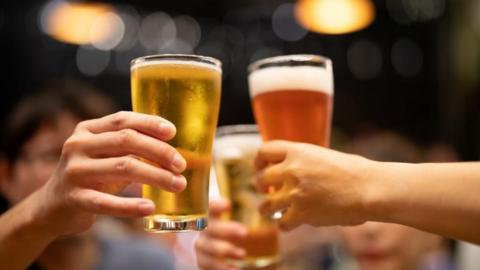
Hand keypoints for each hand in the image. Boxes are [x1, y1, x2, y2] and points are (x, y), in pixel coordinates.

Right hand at [31, 111, 186, 236]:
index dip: (150, 123)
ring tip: (178, 185)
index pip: (123, 120)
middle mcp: (78, 145)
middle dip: (160, 151)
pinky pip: (107, 203)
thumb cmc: (92, 178)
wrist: (52, 207)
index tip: (173, 132)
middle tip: (182, 165)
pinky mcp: (74, 198)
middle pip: (127, 140)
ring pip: (123, 168)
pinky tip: (150, 207)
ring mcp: (74, 171)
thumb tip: (174, 151)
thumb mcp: (107, 157)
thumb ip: (132, 149)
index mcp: (87, 130)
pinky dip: (130, 206)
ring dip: (156, 176)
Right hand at [195, 199, 247, 269]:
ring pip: (206, 249)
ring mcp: (195, 245)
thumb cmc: (209, 221)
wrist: (191, 240)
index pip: (207, 206)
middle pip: (209, 228)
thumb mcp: (213, 212)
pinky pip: (206, 264)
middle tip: (244, 232)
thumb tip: (230, 203)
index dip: (216, 205)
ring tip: (242, 254)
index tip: (228, 204)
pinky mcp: (196, 259)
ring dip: (224, 251)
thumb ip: (219, 207)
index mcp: (202, 212)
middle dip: (226, 230)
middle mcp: (196, 228)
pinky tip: (235, 269)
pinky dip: (220, 268)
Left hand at [255, 140, 373, 230]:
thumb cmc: (355, 171)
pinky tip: (289, 222)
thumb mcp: (324, 155)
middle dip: (259, 186)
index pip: (264, 151)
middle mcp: (292, 170)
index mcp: (298, 151)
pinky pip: (281, 223)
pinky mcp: (302, 213)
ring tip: (268, 210)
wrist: (370, 189)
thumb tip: (294, 169)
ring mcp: (295, 193)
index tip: (260, 167)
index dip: (259, 161)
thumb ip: (305, 161)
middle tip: (265, 190)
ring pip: (265, 204)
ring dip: (266, 208)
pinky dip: (284, 224)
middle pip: (260, 178)